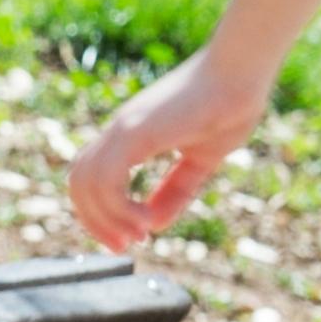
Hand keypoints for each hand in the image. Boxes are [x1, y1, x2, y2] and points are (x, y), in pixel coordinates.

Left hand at [70, 46, 270, 249]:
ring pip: (86, 183)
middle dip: (94, 221)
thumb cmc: (228, 108)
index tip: (131, 237)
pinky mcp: (134, 132)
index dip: (101, 212)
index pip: (92, 177)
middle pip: (79, 182)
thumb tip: (154, 224)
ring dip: (104, 219)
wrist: (241, 75)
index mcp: (130, 134)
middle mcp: (118, 130)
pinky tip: (145, 221)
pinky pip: (108, 178)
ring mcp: (123, 129)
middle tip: (125, 246)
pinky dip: (118, 207)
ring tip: (136, 237)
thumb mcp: (201, 160)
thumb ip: (176, 190)